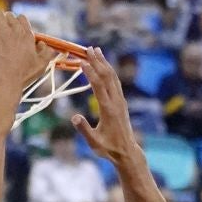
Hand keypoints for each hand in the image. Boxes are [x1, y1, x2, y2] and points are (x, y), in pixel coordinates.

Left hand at [0, 10, 54, 97]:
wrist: (5, 81)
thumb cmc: (22, 76)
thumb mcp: (41, 66)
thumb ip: (46, 53)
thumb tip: (44, 44)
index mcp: (28, 36)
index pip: (22, 19)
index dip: (17, 22)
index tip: (13, 27)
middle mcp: (16, 30)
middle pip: (10, 15)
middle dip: (6, 19)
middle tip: (2, 27)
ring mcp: (3, 31)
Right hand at [72, 46, 137, 164]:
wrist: (127, 152)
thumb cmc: (109, 149)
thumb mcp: (94, 142)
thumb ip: (84, 129)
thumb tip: (74, 118)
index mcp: (108, 109)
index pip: (98, 86)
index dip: (90, 72)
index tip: (82, 61)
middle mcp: (116, 102)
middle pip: (106, 76)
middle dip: (97, 61)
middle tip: (88, 48)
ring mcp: (120, 101)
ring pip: (112, 77)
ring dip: (104, 63)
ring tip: (97, 51)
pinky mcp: (122, 103)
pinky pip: (115, 82)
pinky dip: (109, 71)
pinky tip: (105, 66)